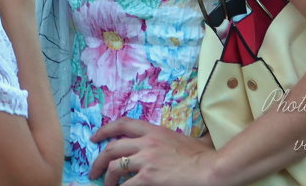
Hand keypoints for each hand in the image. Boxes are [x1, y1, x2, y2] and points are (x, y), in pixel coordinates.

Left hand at [89, 118, 215, 184]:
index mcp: (154, 131)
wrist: (211, 170)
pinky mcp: (149, 176)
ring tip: (105, 185)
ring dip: (107, 177)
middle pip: (112, 147)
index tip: (95, 138)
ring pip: (115, 166)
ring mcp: (146, 159)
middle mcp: (146, 142)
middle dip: (99, 160)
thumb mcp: (191, 139)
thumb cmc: (206, 157)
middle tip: (94, 170)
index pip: (122, 124)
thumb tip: (202, 136)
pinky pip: (126, 184)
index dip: (105, 130)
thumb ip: (185, 139)